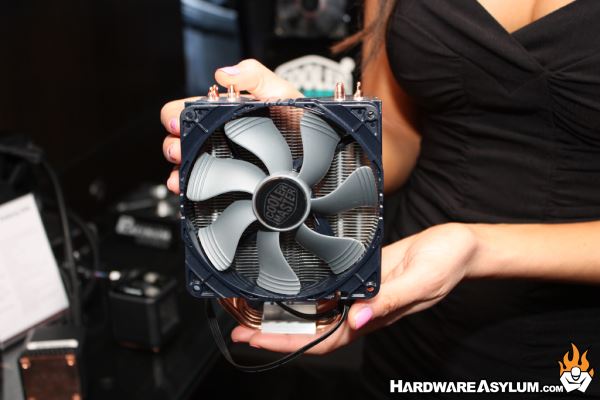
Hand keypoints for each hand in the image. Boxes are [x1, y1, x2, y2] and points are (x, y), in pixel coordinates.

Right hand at [160, 59, 302, 192]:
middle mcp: (215, 136)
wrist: (318, 154)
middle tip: (180, 150)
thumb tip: (224, 74)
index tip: (175, 122)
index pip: (185, 110)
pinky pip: (199, 186)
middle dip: (172, 144)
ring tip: (181, 174)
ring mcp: (220, 160)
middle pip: (178, 138)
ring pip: (185, 164)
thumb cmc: (299, 120)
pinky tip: (185, 188)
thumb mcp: (281, 92)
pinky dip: (186, 187)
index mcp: (221, 112)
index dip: (174, 115)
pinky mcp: (228, 182)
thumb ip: (255, 76)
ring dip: (178, 168)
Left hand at [231, 223, 478, 353]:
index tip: (257, 341)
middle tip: (241, 331)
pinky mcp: (365, 275)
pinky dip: (308, 292)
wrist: (459, 244)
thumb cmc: (445, 262)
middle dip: (277, 333)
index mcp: (375, 314)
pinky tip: (291, 287)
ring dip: (287, 313)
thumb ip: (388, 300)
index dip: (290, 343)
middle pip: (314, 329)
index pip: (326, 339)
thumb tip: (356, 320)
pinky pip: (331, 289)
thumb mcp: (419, 281)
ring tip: (254, 312)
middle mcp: (363, 307)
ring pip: (319, 310)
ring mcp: (363, 292)